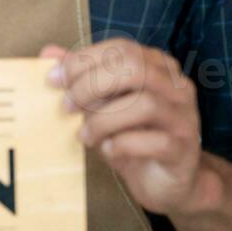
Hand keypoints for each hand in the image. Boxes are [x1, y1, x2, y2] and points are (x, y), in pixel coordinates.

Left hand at [44, 40, 210, 215]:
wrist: (166, 181)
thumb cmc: (131, 136)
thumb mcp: (101, 105)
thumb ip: (79, 77)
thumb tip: (48, 53)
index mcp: (158, 66)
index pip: (121, 49)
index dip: (83, 60)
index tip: (53, 79)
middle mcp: (177, 86)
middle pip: (134, 68)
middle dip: (91, 85)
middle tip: (67, 107)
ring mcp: (184, 117)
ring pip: (144, 104)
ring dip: (103, 120)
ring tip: (84, 135)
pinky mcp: (183, 149)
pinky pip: (154, 141)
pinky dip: (121, 145)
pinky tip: (108, 150)